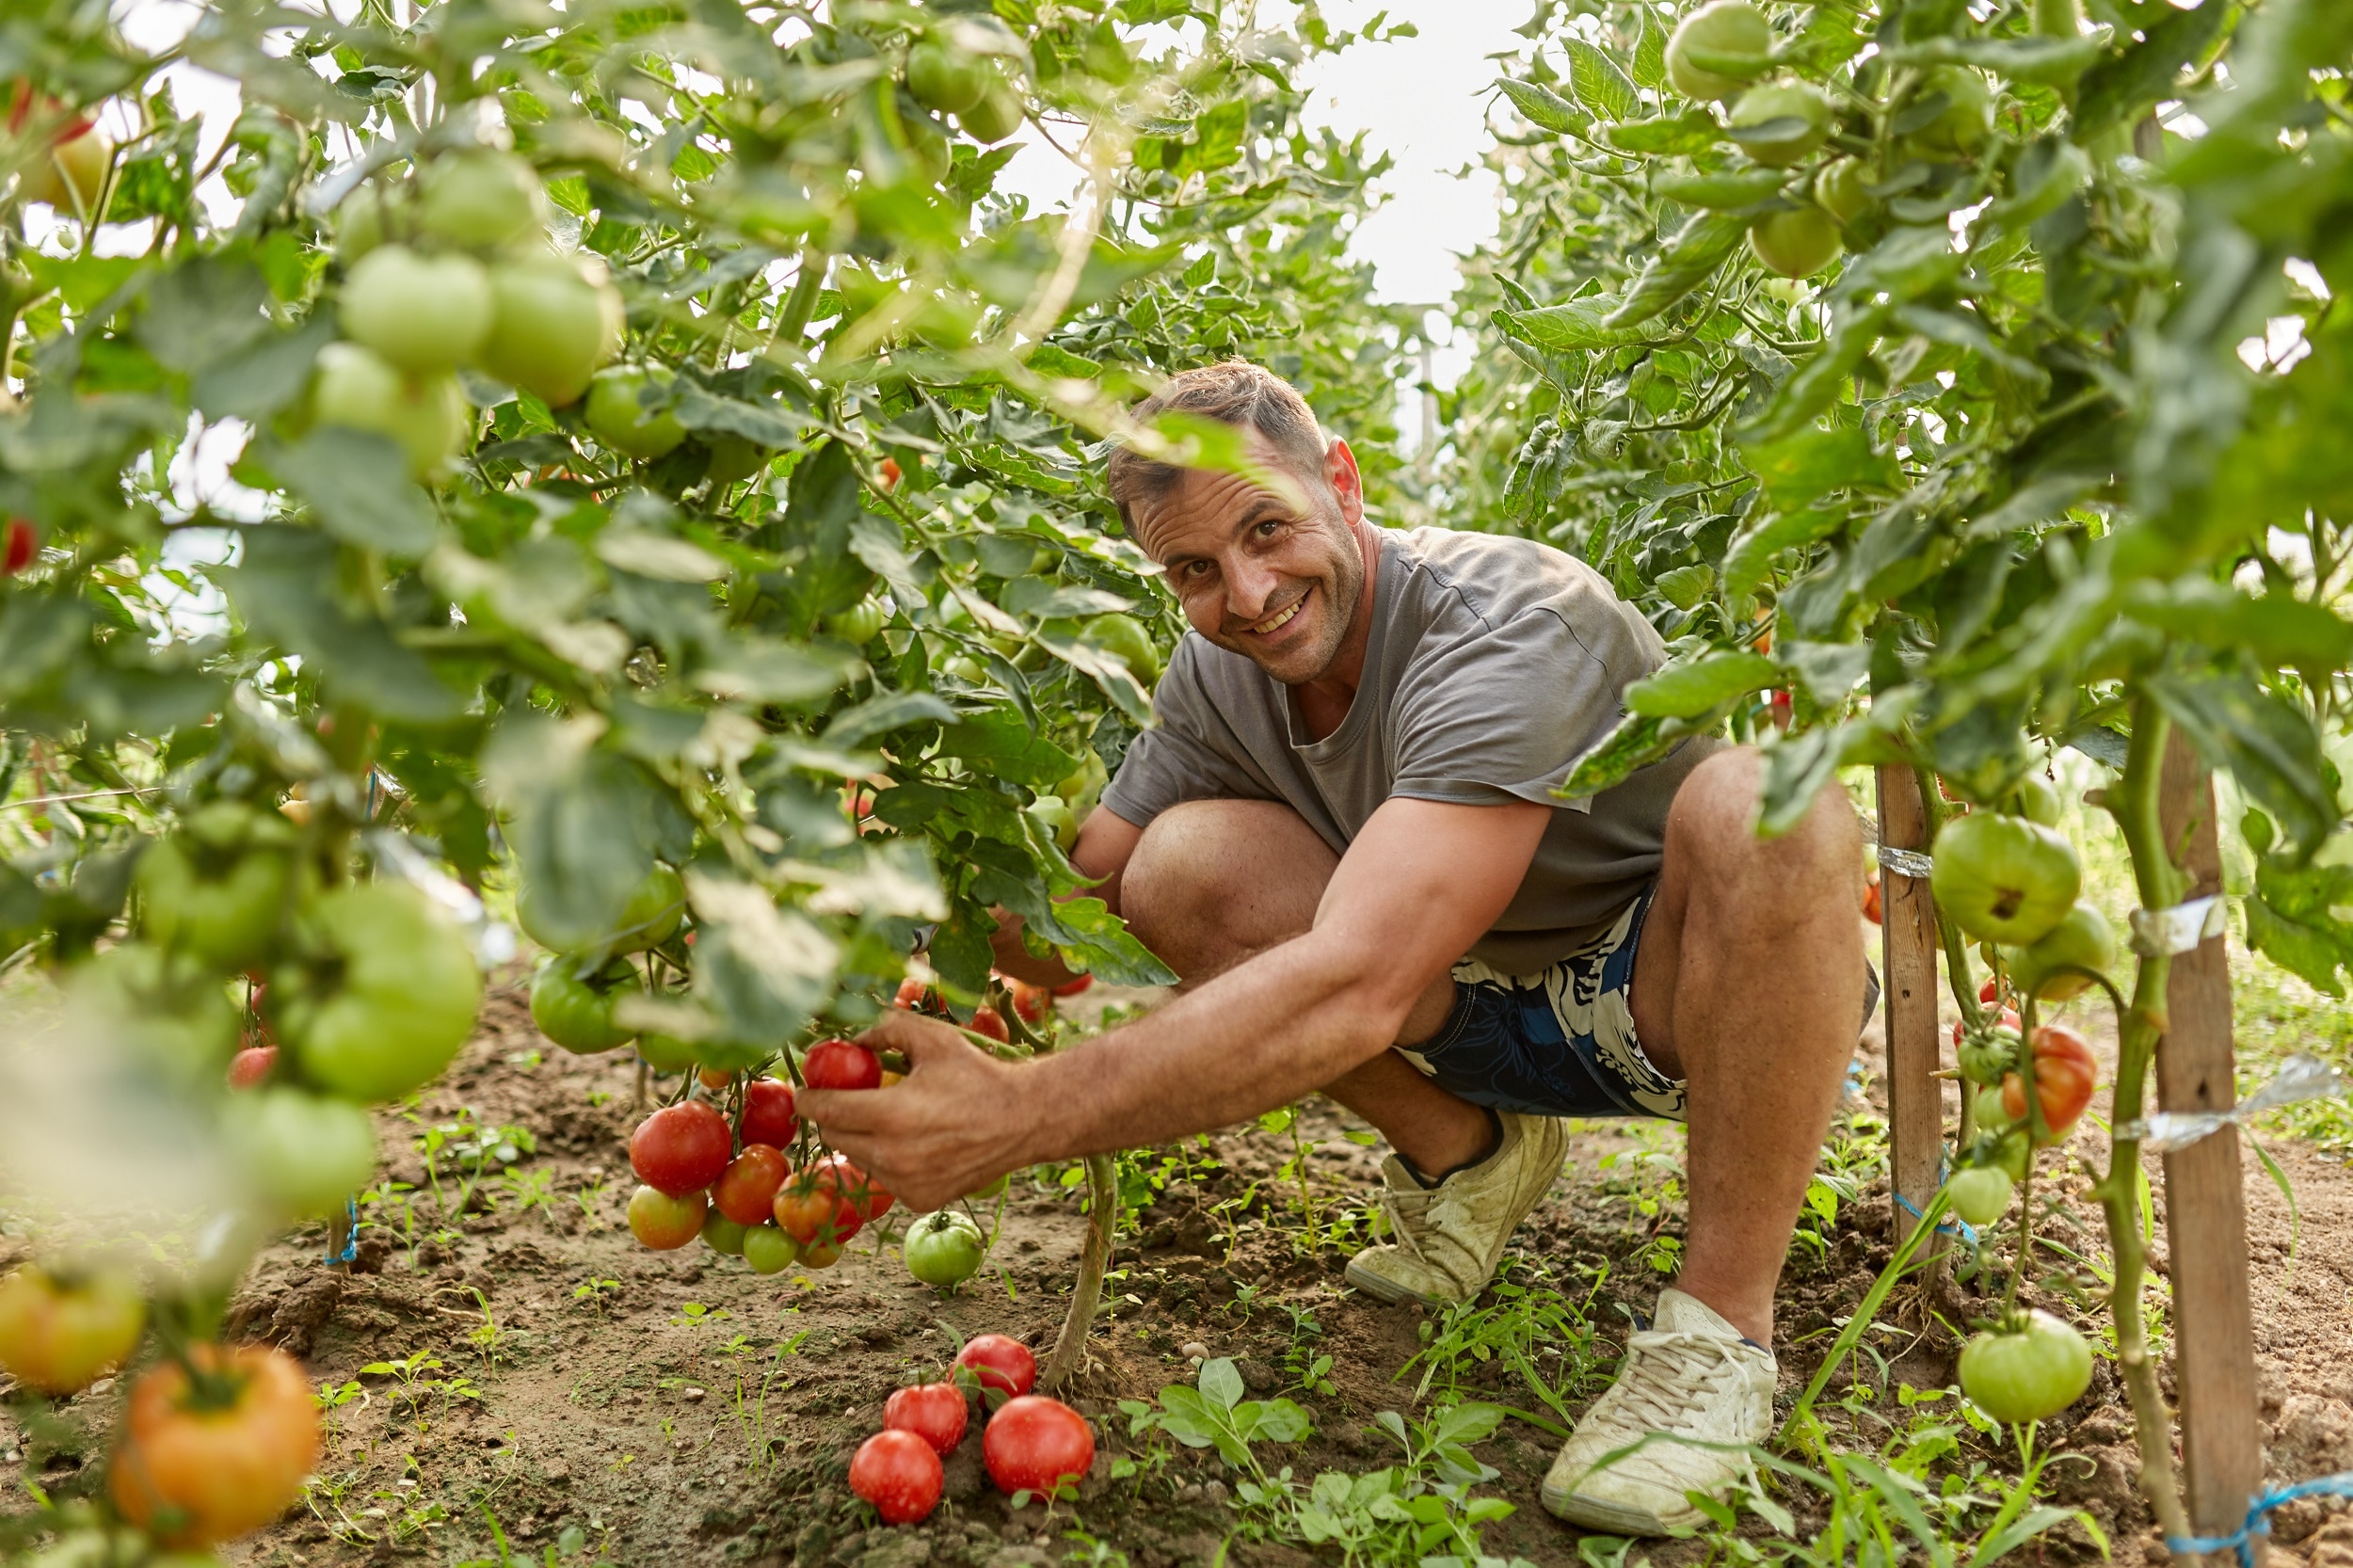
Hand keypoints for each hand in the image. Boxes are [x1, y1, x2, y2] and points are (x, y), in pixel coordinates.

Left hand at [796, 1010, 1035, 1211]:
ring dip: (861, 1139)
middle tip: (843, 1099)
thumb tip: (851, 1039)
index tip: (802, 1090)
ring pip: (859, 1159)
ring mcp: (905, 1184)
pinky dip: (888, 1161)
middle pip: (835, 1136)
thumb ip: (886, 1029)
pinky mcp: (919, 1200)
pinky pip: (886, 1179)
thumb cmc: (977, 1075)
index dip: (808, 1098)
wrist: (1023, 1121)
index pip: (825, 1110)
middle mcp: (893, 1156)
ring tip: (887, 1119)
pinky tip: (912, 1143)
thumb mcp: (933, 1039)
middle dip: (833, 1116)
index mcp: (891, 1115)